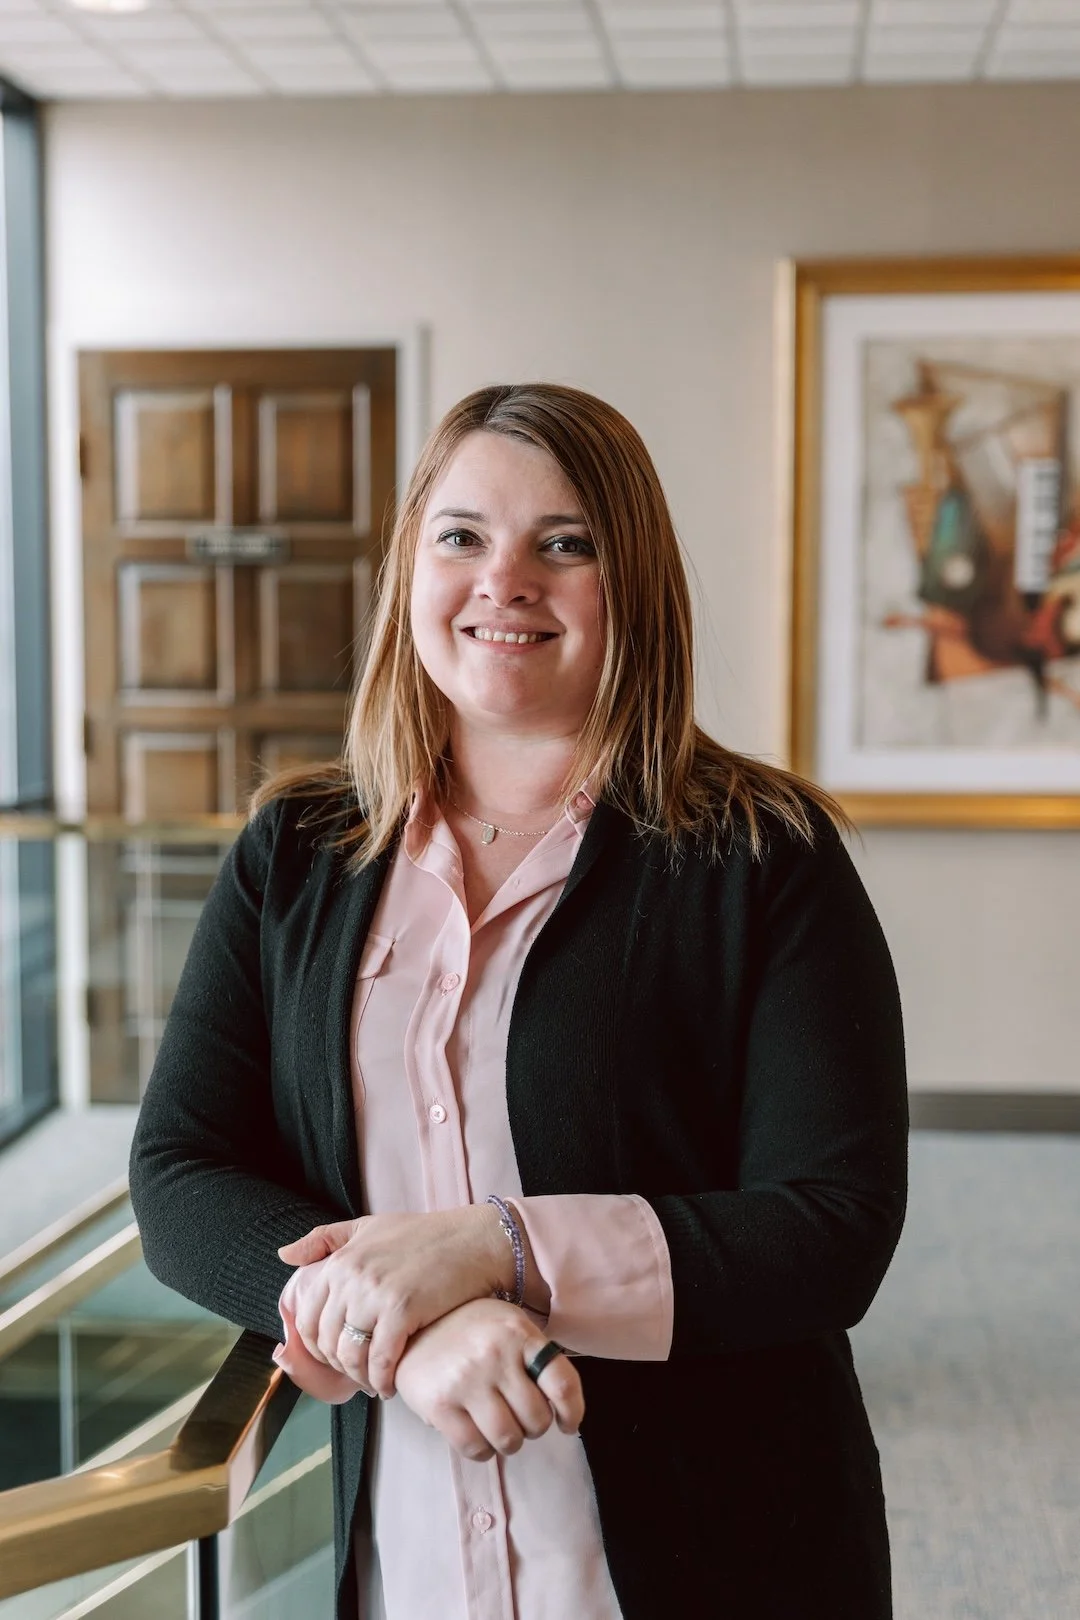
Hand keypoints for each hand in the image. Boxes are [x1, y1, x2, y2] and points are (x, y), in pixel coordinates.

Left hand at [277, 1206, 514, 1397]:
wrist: (471, 1240)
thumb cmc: (422, 1235)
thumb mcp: (367, 1226)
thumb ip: (323, 1239)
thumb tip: (283, 1255)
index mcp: (339, 1260)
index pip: (308, 1319)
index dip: (318, 1347)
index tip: (337, 1357)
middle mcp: (351, 1276)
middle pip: (327, 1342)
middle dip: (339, 1367)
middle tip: (357, 1375)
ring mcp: (375, 1294)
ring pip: (350, 1356)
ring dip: (359, 1378)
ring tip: (373, 1383)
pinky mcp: (402, 1310)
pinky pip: (379, 1360)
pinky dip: (381, 1380)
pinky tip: (390, 1385)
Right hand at [394, 1298, 584, 1460]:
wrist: (410, 1327)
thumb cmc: (469, 1331)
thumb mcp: (507, 1326)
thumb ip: (534, 1356)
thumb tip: (562, 1406)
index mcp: (519, 1332)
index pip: (563, 1383)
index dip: (572, 1412)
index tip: (567, 1424)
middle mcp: (496, 1353)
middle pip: (537, 1418)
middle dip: (533, 1427)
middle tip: (520, 1420)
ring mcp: (467, 1379)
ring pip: (509, 1438)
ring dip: (510, 1442)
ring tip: (500, 1429)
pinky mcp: (439, 1403)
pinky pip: (475, 1448)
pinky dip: (483, 1451)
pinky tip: (478, 1436)